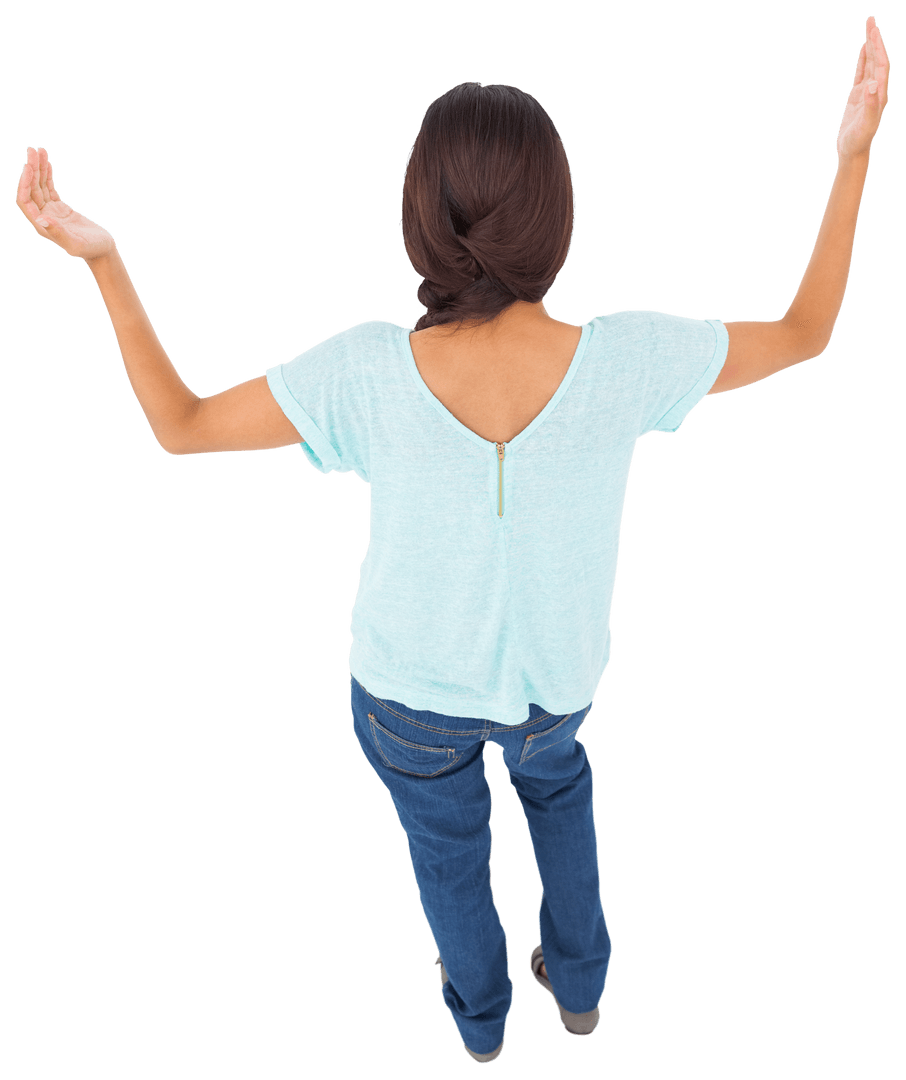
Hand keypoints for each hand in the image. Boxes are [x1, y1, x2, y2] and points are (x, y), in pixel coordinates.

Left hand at [15, 146, 116, 261]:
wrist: (102, 251)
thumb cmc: (91, 250)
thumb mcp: (76, 244)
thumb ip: (58, 233)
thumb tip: (41, 219)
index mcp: (42, 225)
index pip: (25, 201)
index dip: (25, 183)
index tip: (29, 167)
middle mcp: (42, 217)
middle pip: (31, 189)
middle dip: (31, 169)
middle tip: (32, 150)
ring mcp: (50, 211)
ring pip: (39, 186)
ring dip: (38, 168)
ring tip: (39, 150)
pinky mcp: (59, 208)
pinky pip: (49, 188)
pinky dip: (47, 175)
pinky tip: (47, 163)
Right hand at [835, 16, 889, 160]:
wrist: (853, 150)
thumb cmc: (858, 140)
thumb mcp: (865, 124)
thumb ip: (871, 104)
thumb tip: (873, 84)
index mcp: (880, 94)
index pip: (882, 66)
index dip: (878, 49)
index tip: (873, 33)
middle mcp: (877, 89)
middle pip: (878, 60)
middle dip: (875, 40)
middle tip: (871, 20)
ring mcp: (868, 91)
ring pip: (871, 63)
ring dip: (870, 46)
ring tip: (869, 27)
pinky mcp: (858, 95)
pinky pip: (862, 72)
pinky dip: (863, 59)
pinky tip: (864, 48)